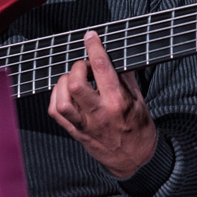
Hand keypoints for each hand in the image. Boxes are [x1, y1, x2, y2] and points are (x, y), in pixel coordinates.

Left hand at [49, 31, 157, 178]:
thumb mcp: (140, 100)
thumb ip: (126, 78)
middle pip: (76, 83)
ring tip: (74, 79)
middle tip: (85, 66)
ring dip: (64, 83)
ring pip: (62, 100)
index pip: (102, 68)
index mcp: (118, 102)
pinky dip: (56, 97)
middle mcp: (99, 113)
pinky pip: (56, 113)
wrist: (134, 160)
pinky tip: (65, 92)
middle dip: (78, 67)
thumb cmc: (139, 129)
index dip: (94, 48)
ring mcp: (85, 124)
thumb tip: (115, 58)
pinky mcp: (76, 132)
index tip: (90, 36)